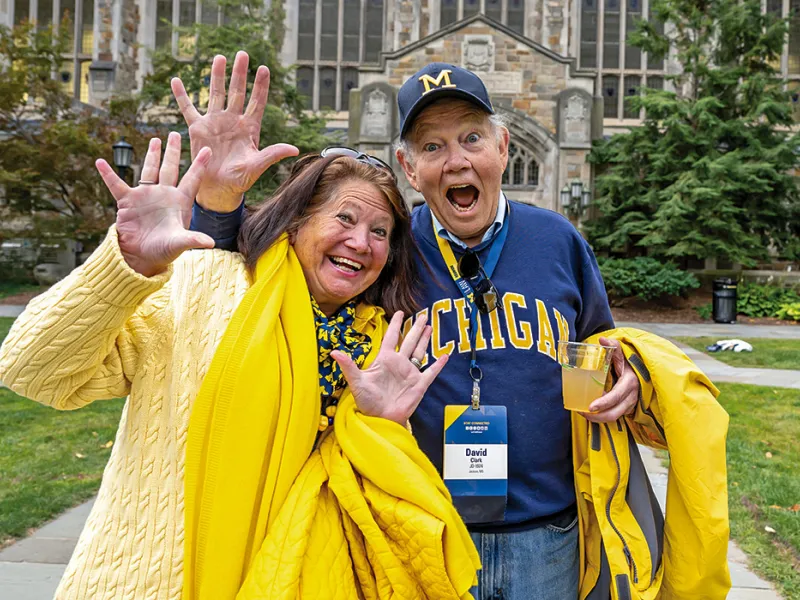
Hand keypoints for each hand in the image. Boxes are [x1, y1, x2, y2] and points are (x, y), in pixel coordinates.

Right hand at [95, 132, 214, 276]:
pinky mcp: (128, 202)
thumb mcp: (179, 244)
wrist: (142, 257)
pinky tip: (100, 162)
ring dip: (151, 155)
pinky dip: (108, 174)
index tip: (208, 149)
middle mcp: (164, 195)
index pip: (192, 179)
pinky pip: (117, 185)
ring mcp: (146, 196)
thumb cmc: (164, 251)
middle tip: (175, 133)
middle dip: (172, 151)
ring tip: (155, 140)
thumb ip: (193, 240)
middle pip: (170, 168)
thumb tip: (210, 243)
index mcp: (180, 202)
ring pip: (149, 170)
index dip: (200, 165)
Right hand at [171, 51, 298, 211]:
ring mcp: (215, 122)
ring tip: (220, 57)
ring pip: (216, 94)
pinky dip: (181, 95)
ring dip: (217, 76)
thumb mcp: (257, 166)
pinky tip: (175, 81)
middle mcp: (233, 121)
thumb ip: (273, 154)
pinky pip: (188, 108)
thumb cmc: (240, 179)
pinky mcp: (198, 128)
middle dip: (240, 73)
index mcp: (249, 128)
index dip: (261, 86)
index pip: (257, 103)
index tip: (264, 68)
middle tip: (242, 53)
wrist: (219, 189)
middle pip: (237, 92)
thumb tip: (294, 149)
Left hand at [331, 312, 448, 424]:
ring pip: (419, 352)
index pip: (391, 337)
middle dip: (415, 328)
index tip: (399, 312)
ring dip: (425, 340)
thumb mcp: (357, 382)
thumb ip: (348, 366)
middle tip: (423, 314)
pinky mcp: (419, 385)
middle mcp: (398, 364)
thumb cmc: (367, 402)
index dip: (395, 324)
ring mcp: (410, 373)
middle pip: (408, 341)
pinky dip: (438, 364)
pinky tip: (445, 355)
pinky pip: (430, 372)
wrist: (380, 419)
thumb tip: (333, 352)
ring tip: (430, 327)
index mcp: (384, 360)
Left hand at [581, 337, 639, 422]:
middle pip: (614, 413)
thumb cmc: (630, 362)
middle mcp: (632, 396)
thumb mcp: (623, 354)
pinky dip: (603, 416)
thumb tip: (602, 339)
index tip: (590, 407)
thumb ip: (614, 346)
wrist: (644, 371)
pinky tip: (591, 413)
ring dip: (598, 418)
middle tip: (581, 412)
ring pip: (615, 416)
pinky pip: (615, 415)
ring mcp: (630, 404)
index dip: (603, 403)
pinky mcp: (628, 408)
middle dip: (597, 416)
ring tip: (583, 413)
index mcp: (629, 383)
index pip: (616, 397)